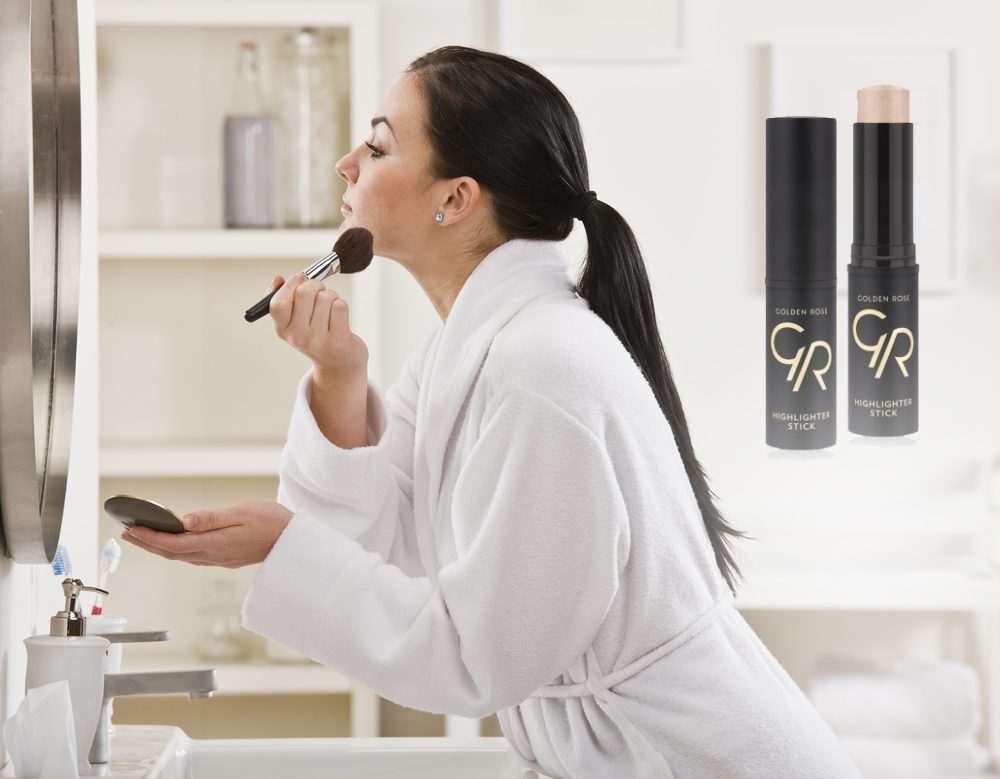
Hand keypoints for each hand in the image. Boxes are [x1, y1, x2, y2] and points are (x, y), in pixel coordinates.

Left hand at [119, 501, 293, 567]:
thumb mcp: (242, 513)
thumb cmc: (271, 523)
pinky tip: (174, 543)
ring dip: (159, 548)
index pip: (174, 543)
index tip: (130, 529)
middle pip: (172, 553)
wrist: (292, 542)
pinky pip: (192, 556)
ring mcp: (219, 559)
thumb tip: (184, 520)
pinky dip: (176, 549)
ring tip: (142, 537)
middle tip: (125, 534)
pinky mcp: (225, 557)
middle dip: (147, 544)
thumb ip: (212, 518)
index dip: (149, 538)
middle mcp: (213, 555)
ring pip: (181, 556)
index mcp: (215, 544)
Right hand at [266, 272, 368, 382]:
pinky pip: (340, 305)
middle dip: (315, 285)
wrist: (338, 366)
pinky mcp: (338, 339)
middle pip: (304, 292)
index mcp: (283, 330)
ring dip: (332, 296)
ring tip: (331, 308)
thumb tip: (278, 278)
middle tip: (320, 291)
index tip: (301, 278)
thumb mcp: (294, 323)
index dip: (291, 284)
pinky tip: (340, 315)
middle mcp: (298, 336)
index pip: (278, 302)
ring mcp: (318, 340)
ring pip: (325, 297)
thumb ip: (283, 300)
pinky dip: (342, 304)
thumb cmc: (316, 337)